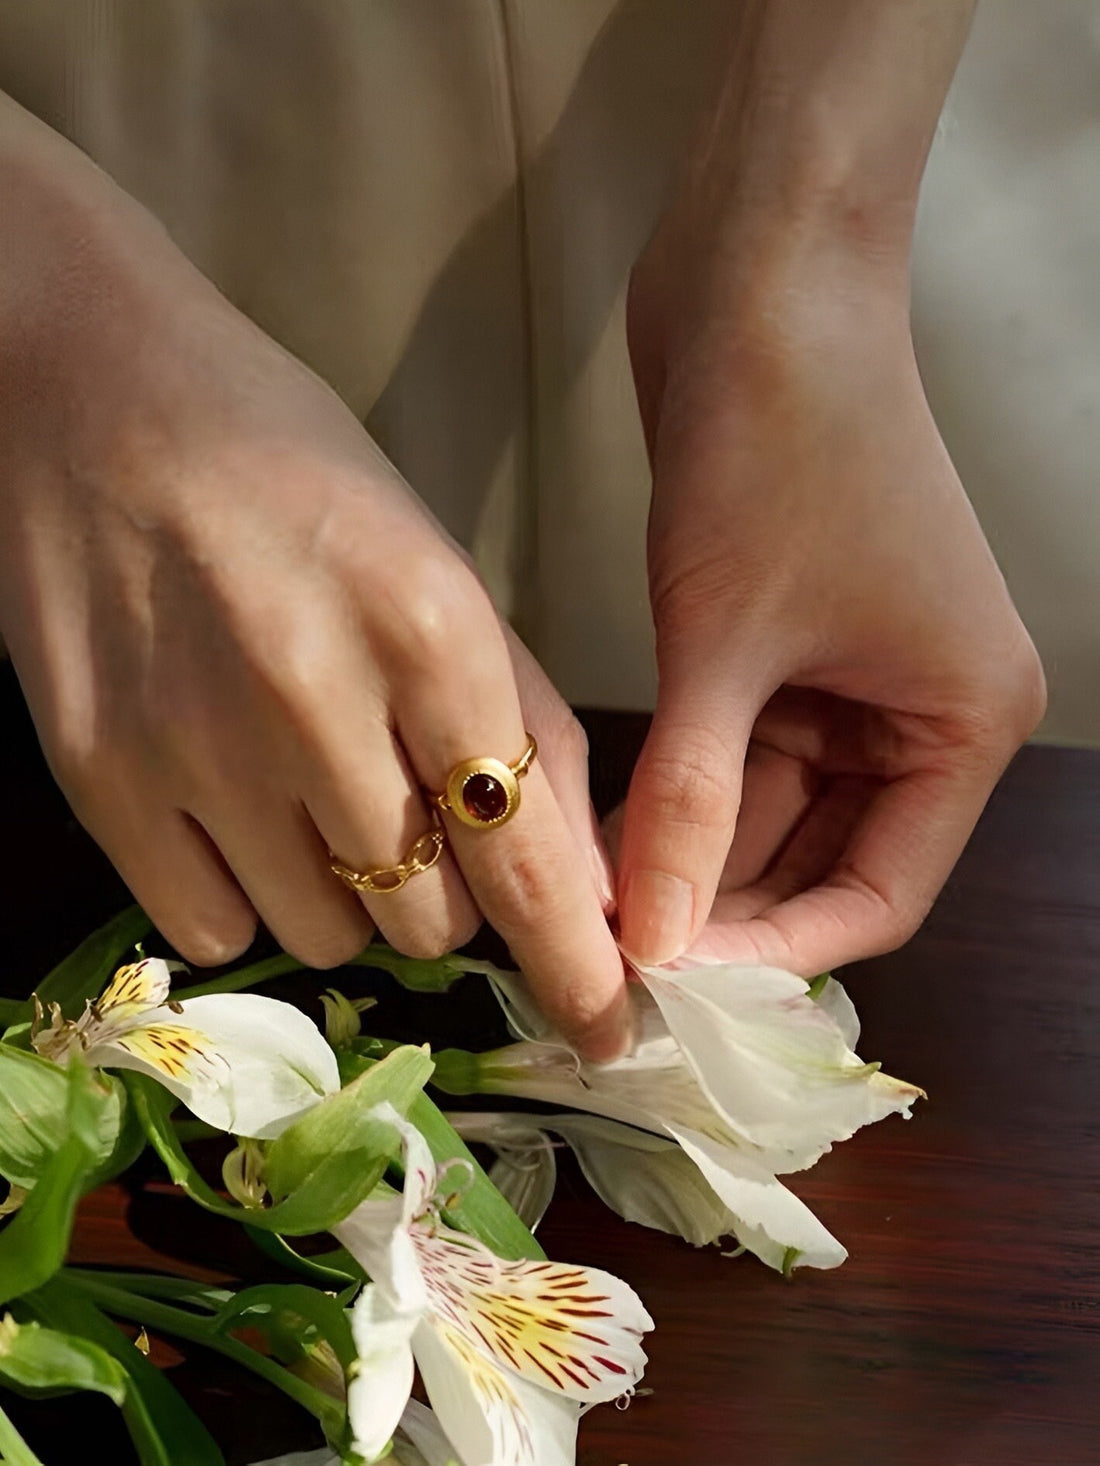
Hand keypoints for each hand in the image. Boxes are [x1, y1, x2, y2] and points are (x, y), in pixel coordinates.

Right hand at [0, 100, 624, 1056]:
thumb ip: (520, 717)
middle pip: (431, 918)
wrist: (96, 397)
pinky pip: (212, 928)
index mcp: (429, 628)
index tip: (606, 1031)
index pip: (526, 856)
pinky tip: (233, 803)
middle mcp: (316, 699)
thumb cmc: (295, 475)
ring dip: (345, 892)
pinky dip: (246, 890)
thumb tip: (582, 877)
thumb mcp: (440, 566)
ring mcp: (194, 746)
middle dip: (446, 889)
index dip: (576, 965)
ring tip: (304, 783)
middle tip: (406, 806)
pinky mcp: (99, 776)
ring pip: (326, 936)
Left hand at [614, 219, 1045, 974]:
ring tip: (586, 903)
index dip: (771, 952)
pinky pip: (731, 747)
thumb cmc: (778, 447)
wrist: (761, 278)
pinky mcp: (784, 638)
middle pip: (818, 859)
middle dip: (716, 906)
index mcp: (962, 721)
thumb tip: (647, 943)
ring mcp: (851, 675)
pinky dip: (672, 786)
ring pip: (762, 809)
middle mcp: (920, 709)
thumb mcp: (727, 645)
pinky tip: (600, 829)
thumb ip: (688, 802)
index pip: (876, 894)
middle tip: (609, 957)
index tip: (667, 983)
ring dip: (681, 851)